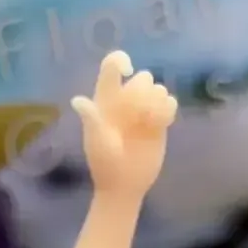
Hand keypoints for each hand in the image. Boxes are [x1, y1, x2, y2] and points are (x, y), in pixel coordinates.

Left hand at [72, 52, 177, 201]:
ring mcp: (144, 110)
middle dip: (143, 91)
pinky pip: (170, 103)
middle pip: (143, 77)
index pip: (112, 67)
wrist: (124, 185)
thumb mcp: (97, 142)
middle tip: (137, 114)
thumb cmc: (104, 163)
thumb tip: (77, 100)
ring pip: (158, 88)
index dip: (120, 61)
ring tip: (150, 121)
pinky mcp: (160, 122)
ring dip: (157, 100)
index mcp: (107, 99)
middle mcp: (126, 100)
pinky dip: (168, 109)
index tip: (127, 71)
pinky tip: (161, 124)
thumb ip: (91, 119)